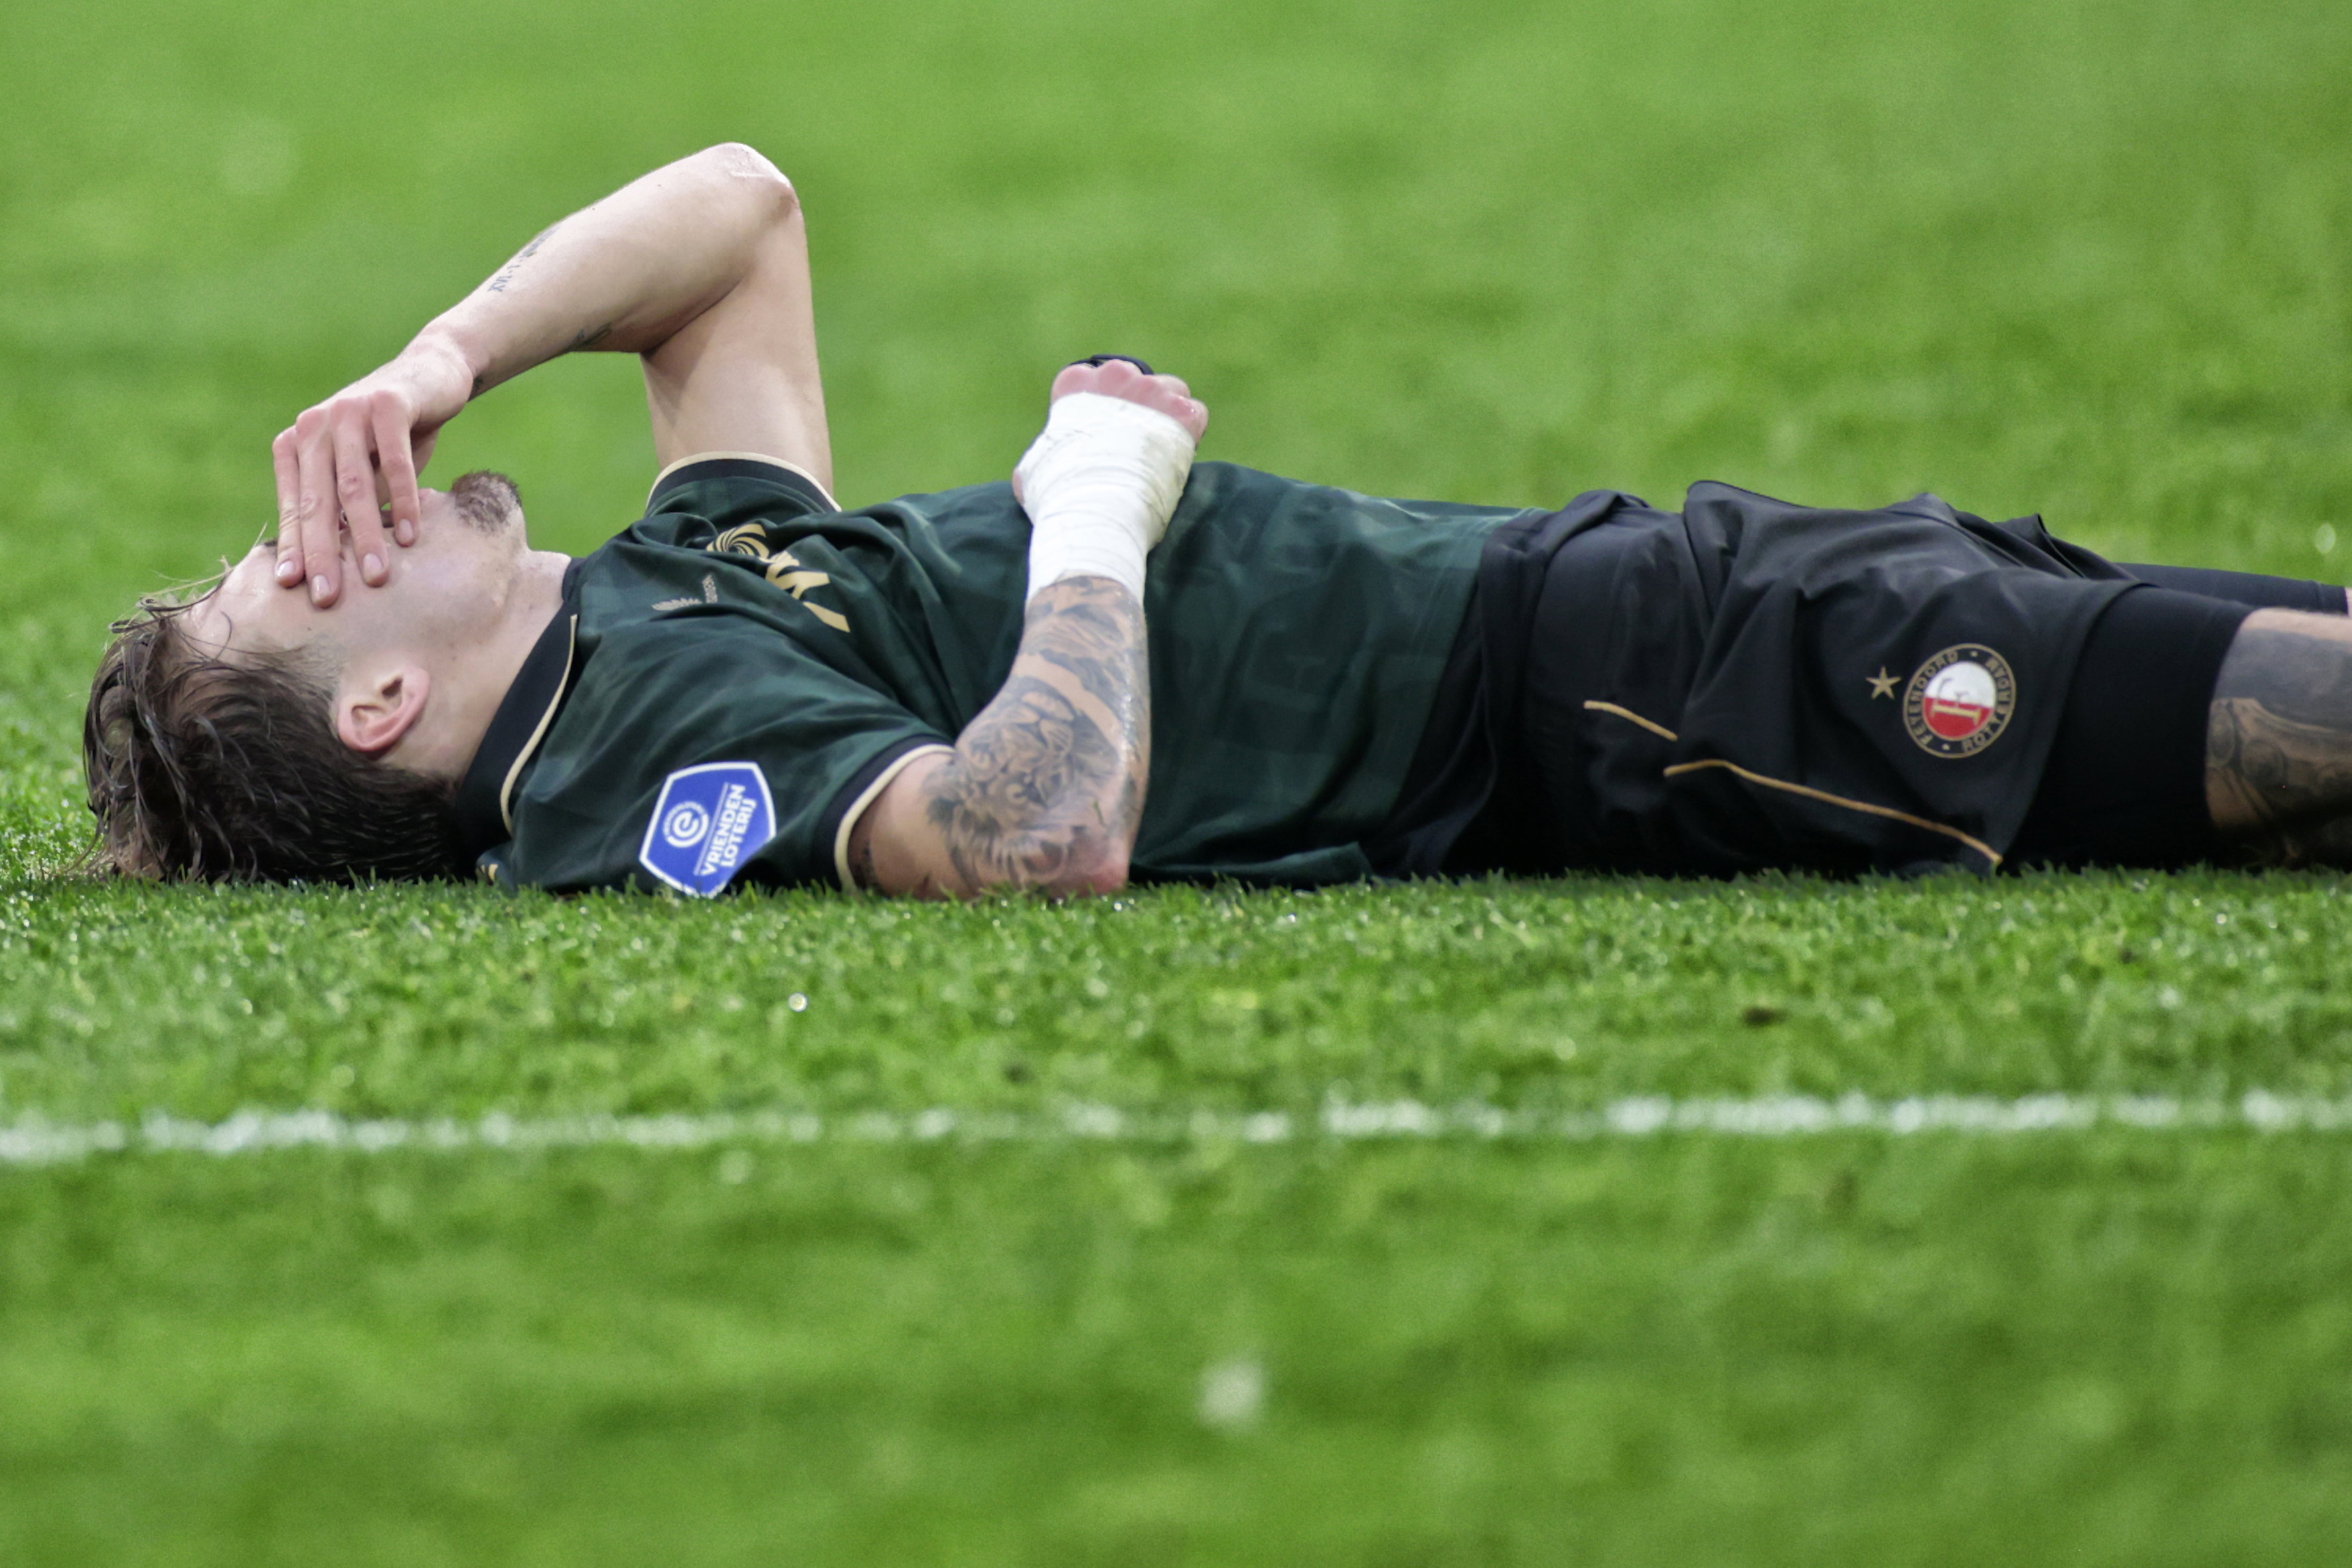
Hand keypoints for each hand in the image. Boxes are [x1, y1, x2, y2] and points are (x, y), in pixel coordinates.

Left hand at [270, 335, 472, 606]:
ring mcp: (349, 410)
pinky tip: (412, 536)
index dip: (294, 546)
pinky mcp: (387, 403)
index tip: (293, 587)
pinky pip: (395, 461)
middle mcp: (315, 425)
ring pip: (354, 486)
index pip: (294, 504)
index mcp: (299, 443)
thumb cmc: (395, 433)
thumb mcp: (364, 467)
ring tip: (375, 578)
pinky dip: (405, 501)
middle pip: (317, 500)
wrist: (432, 372)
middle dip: (322, 553)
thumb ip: (344, 501)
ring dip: (366, 536)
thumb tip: (332, 561)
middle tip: (326, 597)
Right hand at [1015, 359, 1206, 505]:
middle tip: (1137, 441)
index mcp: (1075, 384)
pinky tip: (1179, 456)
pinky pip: (1195, 413)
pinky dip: (1191, 433)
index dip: (1102, 404)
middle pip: (1136, 380)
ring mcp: (1151, 391)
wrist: (1096, 510)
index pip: (1093, 378)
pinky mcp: (1182, 412)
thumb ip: (1043, 457)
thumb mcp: (1032, 472)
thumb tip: (1032, 474)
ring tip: (1161, 449)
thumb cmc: (1059, 496)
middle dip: (1140, 405)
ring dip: (1169, 414)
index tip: (1105, 429)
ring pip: (1171, 390)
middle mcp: (1114, 376)